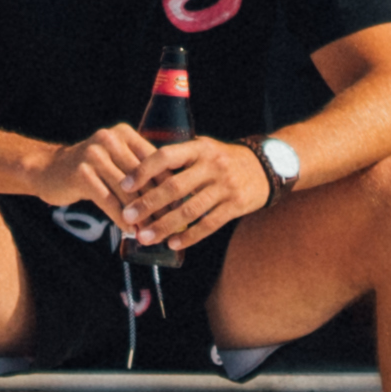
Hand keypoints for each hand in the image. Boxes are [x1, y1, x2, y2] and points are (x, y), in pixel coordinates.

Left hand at [86, 126, 262, 248]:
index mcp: (199, 148)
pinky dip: (190, 236)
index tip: (124, 185)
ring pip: (190, 210)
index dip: (143, 171)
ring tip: (145, 237)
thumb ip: (177, 157)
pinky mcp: (236, 205)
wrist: (265, 166)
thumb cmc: (223, 159)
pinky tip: (173, 243)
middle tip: (128, 216)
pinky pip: (209, 224)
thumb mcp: (203, 148)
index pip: (165, 156)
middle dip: (148, 204)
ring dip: (164, 225)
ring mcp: (225, 186)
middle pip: (174, 187)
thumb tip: (137, 168)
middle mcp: (212, 165)